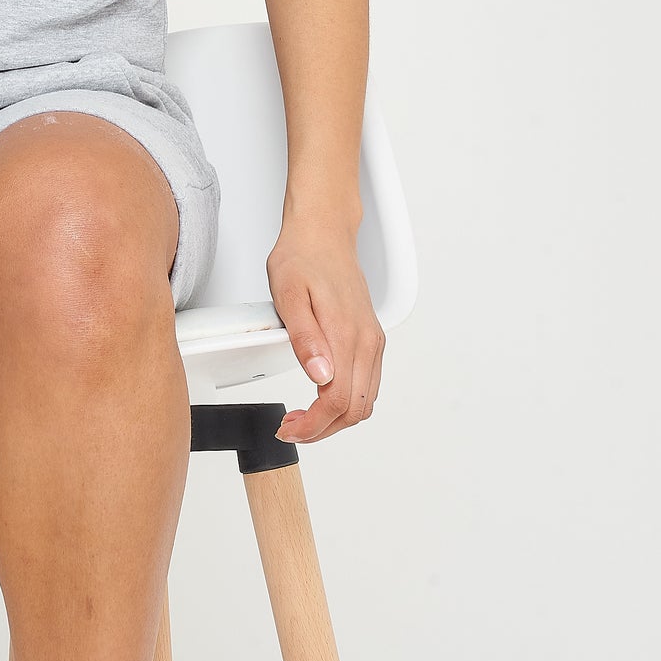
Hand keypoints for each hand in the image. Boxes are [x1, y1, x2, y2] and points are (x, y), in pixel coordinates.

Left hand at [266, 216, 383, 443]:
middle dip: (323, 428)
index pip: (338, 401)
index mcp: (346, 334)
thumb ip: (305, 339)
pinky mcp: (371, 337)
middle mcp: (367, 341)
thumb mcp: (288, 294)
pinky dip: (347, 401)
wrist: (324, 232)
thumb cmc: (303, 257)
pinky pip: (367, 383)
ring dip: (336, 418)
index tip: (289, 427)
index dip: (313, 424)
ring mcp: (372, 340)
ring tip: (302, 415)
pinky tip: (322, 396)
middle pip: (355, 409)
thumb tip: (320, 377)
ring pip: (365, 401)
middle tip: (291, 426)